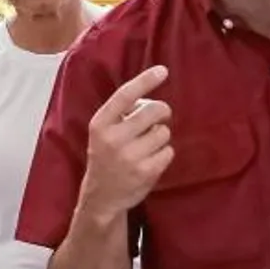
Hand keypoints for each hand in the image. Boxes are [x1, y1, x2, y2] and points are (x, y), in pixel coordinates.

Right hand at [78, 66, 172, 217]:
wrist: (101, 197)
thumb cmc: (106, 157)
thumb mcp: (103, 132)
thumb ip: (122, 114)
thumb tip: (152, 98)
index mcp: (100, 124)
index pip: (125, 95)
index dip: (145, 80)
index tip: (162, 71)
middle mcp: (113, 139)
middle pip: (154, 111)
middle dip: (162, 111)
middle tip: (160, 116)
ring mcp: (130, 157)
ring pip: (164, 132)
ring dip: (161, 136)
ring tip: (148, 146)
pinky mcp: (146, 172)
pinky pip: (169, 151)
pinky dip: (164, 154)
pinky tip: (151, 160)